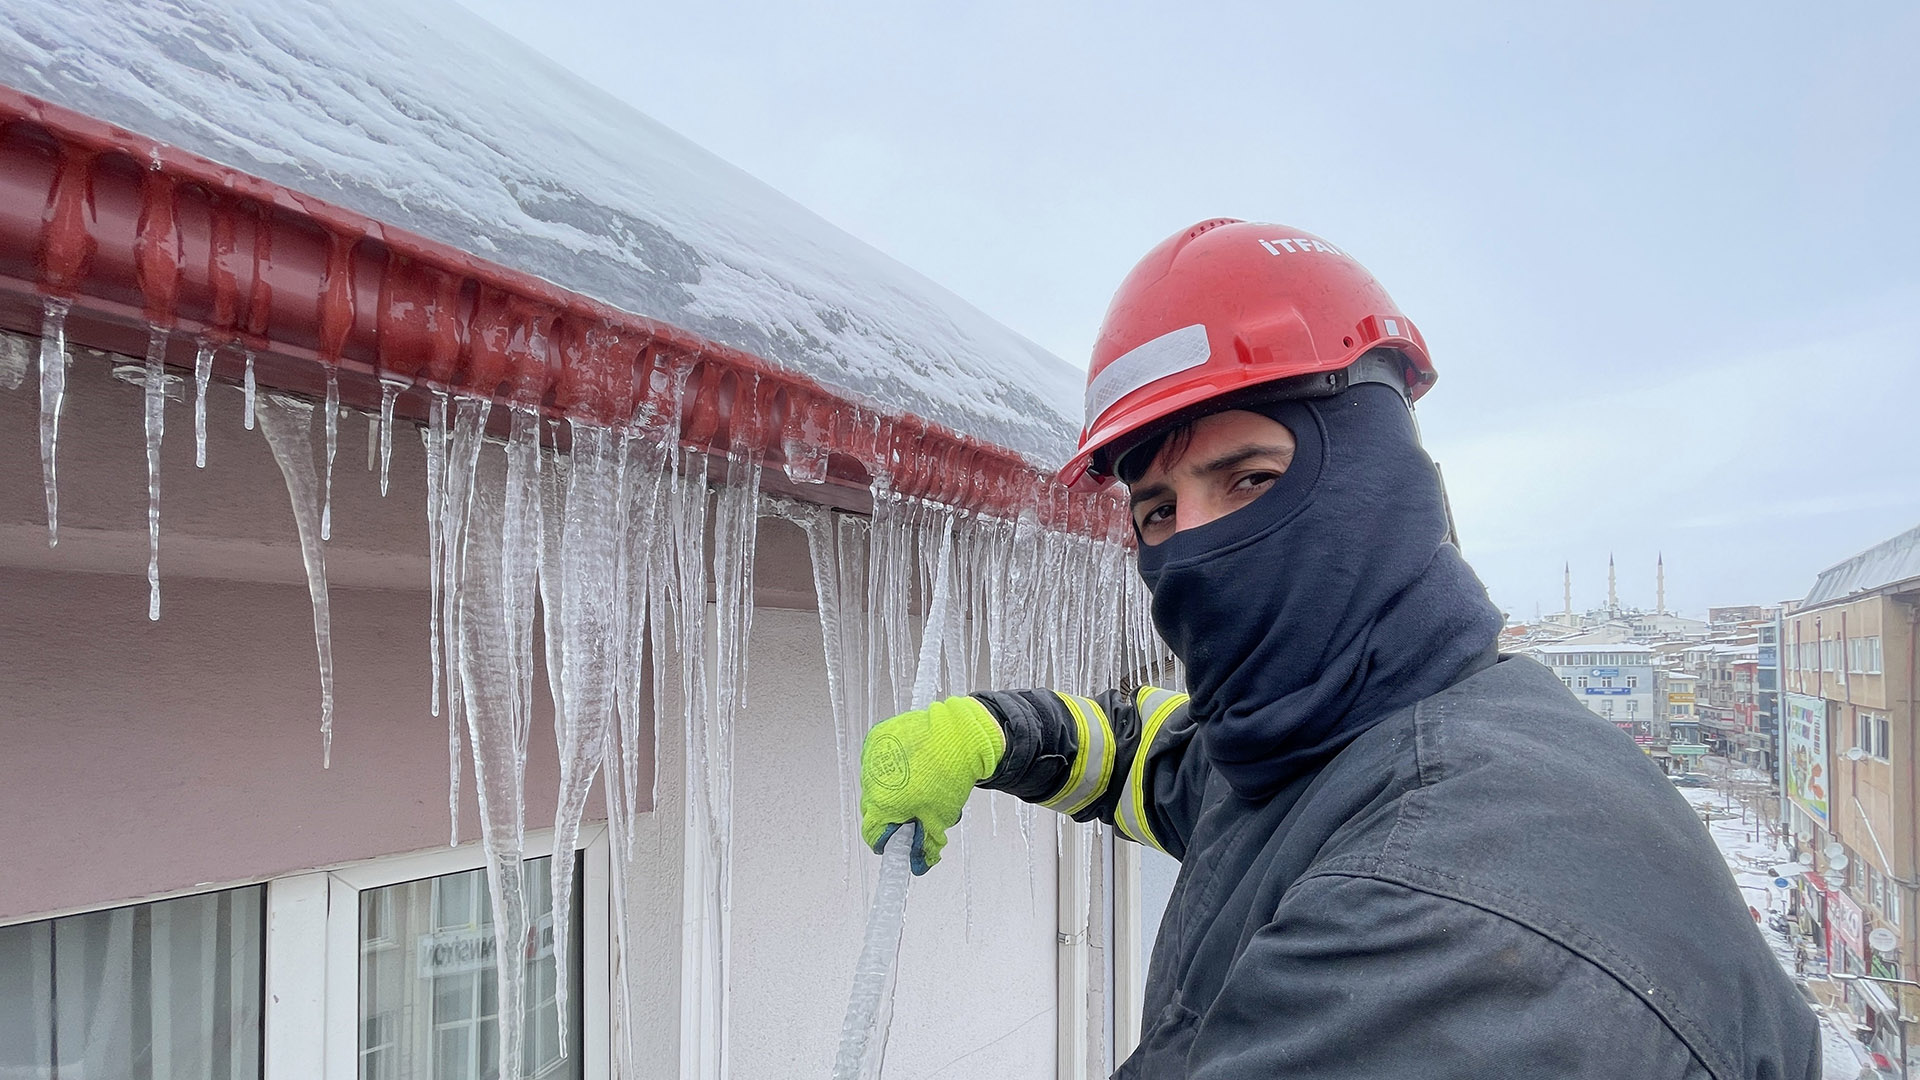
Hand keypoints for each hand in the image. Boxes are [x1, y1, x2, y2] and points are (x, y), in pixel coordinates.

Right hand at [859, 696, 1004, 873]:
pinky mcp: (879, 736)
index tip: (901, 840)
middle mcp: (870, 780)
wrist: (960, 734)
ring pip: (876, 783)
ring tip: (920, 782)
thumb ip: (925, 845)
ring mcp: (873, 756)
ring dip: (892, 788)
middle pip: (874, 808)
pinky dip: (892, 765)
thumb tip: (918, 866)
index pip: (873, 834)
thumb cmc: (950, 775)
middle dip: (893, 814)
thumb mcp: (940, 818)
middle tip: (918, 810)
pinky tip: (913, 763)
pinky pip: (879, 759)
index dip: (888, 841)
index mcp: (882, 804)